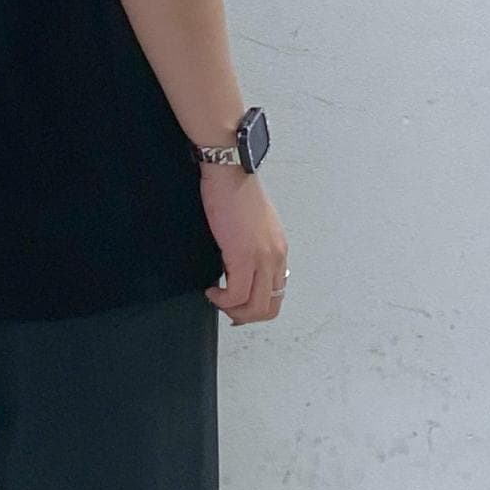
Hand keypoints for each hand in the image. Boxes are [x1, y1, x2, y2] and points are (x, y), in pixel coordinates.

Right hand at [198, 165, 288, 324]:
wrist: (229, 173)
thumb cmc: (234, 192)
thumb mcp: (250, 227)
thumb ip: (249, 249)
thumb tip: (234, 269)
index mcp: (278, 250)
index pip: (277, 293)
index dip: (257, 308)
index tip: (236, 306)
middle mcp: (276, 258)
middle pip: (270, 307)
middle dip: (246, 315)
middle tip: (226, 309)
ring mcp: (262, 259)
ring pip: (256, 307)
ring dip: (233, 310)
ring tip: (216, 298)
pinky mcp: (244, 257)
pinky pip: (236, 295)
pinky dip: (222, 299)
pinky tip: (211, 289)